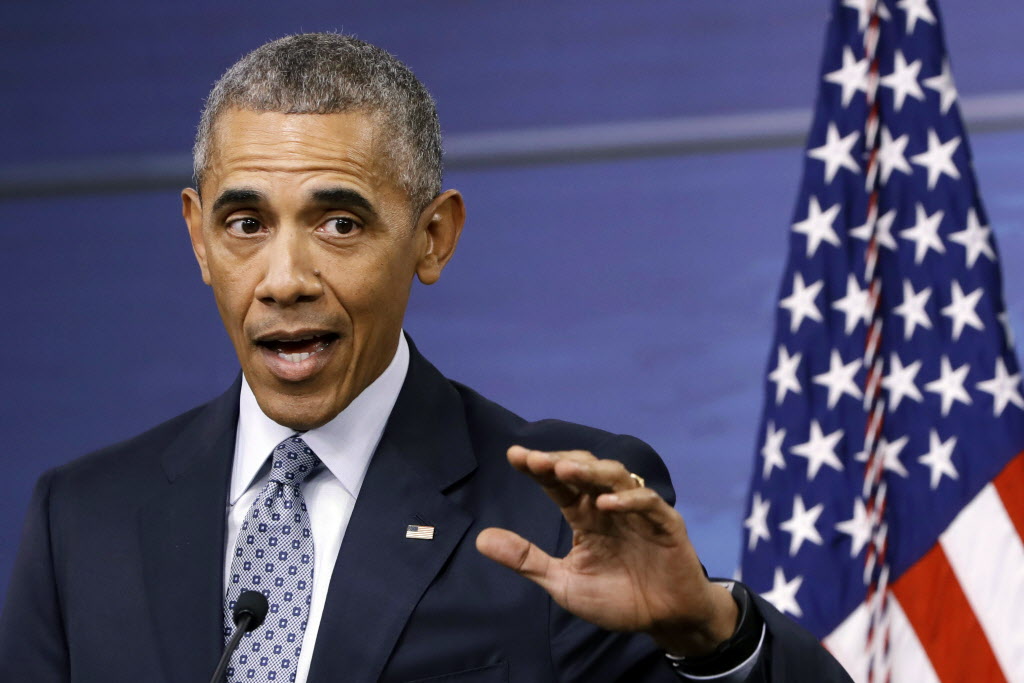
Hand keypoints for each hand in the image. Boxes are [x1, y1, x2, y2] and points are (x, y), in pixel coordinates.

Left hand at [475, 446, 737, 656]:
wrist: (664, 621)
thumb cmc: (618, 599)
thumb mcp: (564, 583)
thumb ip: (526, 560)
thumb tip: (480, 539)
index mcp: (586, 516)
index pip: (560, 484)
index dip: (539, 469)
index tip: (514, 456)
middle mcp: (610, 507)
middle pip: (586, 470)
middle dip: (561, 461)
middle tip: (535, 459)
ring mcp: (639, 512)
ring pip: (616, 477)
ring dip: (591, 471)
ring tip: (565, 468)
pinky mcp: (666, 525)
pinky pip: (648, 504)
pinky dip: (628, 500)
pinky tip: (606, 503)